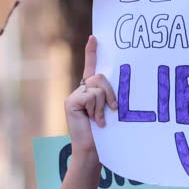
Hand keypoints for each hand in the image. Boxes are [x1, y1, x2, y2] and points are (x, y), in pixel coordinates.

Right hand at [67, 36, 115, 154]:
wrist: (93, 151)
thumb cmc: (106, 133)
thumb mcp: (109, 110)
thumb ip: (109, 96)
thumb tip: (117, 86)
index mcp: (91, 91)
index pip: (91, 67)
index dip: (92, 52)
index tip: (95, 37)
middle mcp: (81, 90)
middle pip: (100, 76)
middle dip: (111, 92)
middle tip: (114, 109)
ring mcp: (74, 95)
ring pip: (97, 87)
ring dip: (104, 104)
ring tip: (101, 120)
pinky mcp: (71, 102)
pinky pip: (91, 96)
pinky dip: (97, 110)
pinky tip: (95, 122)